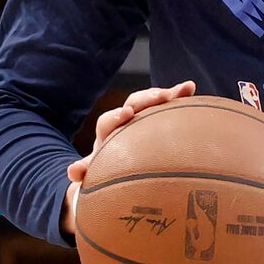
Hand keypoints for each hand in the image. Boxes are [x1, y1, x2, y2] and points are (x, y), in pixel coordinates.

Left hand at [63, 80, 195, 236]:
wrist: (114, 170)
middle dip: (146, 98)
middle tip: (162, 97)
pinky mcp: (155, 119)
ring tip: (185, 89)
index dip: (116, 117)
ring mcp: (140, 120)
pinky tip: (191, 88)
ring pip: (150, 102)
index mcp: (107, 137)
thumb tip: (72, 172)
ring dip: (165, 93)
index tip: (126, 113)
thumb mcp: (97, 175)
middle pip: (131, 104)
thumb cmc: (106, 173)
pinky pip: (166, 106)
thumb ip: (87, 172)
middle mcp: (122, 125)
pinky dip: (177, 96)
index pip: (107, 122)